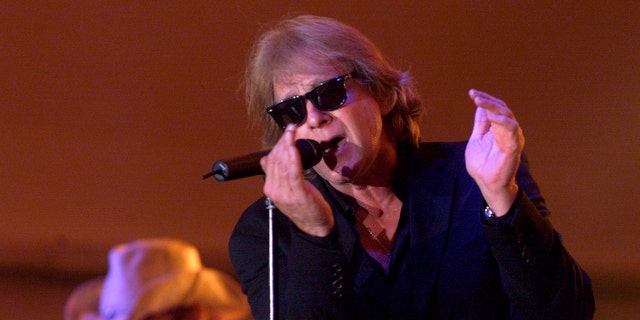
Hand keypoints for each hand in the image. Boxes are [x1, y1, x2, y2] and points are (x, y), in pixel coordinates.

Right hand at [260, 124, 333, 235]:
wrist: (314, 226)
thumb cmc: (303, 206)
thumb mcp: (285, 190)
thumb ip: (277, 175)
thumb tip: (267, 158)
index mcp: (270, 189)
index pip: (269, 162)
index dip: (277, 145)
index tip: (286, 134)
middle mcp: (274, 190)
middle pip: (275, 160)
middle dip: (282, 142)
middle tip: (290, 129)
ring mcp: (285, 193)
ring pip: (283, 164)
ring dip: (288, 145)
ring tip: (292, 133)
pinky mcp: (299, 194)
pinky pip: (293, 173)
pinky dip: (293, 158)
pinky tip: (294, 148)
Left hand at [465, 89, 523, 215]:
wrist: (486, 183)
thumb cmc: (482, 165)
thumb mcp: (476, 140)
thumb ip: (480, 124)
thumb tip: (480, 107)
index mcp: (498, 129)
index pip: (495, 108)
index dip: (485, 99)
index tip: (472, 93)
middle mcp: (507, 131)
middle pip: (501, 108)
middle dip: (487, 100)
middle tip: (474, 95)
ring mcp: (512, 137)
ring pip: (507, 115)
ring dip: (493, 107)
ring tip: (480, 102)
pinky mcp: (514, 146)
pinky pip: (512, 129)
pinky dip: (502, 121)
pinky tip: (490, 116)